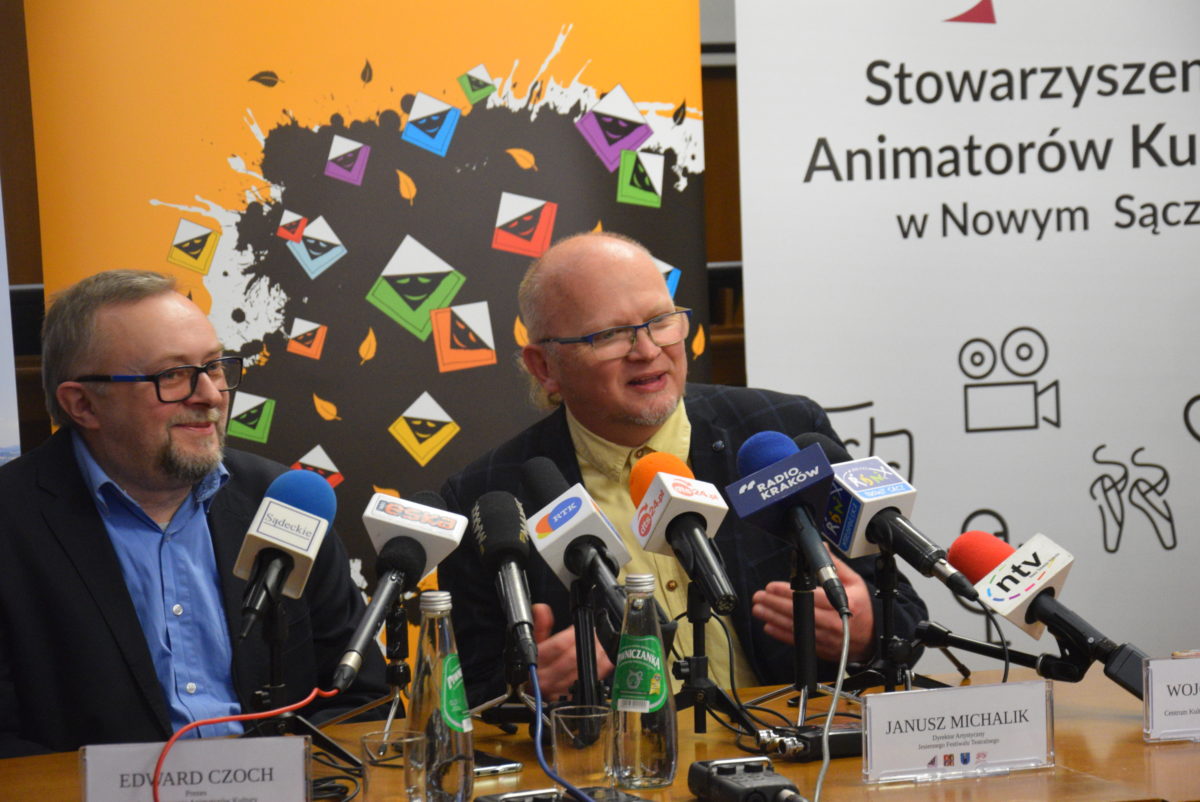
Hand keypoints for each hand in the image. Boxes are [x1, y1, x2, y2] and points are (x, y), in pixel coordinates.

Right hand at [531, 603, 614, 699]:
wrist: (529, 691)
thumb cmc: (534, 666)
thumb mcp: (533, 644)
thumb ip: (540, 625)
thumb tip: (541, 609)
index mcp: (537, 661)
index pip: (558, 646)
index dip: (572, 634)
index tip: (579, 627)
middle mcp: (546, 677)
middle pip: (573, 658)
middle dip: (588, 643)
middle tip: (595, 633)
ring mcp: (558, 689)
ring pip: (583, 671)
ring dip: (597, 655)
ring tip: (601, 644)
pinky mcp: (569, 697)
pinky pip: (589, 683)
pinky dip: (601, 671)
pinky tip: (605, 660)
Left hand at [751, 552, 874, 662]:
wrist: (873, 638)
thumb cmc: (863, 609)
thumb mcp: (855, 583)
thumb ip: (836, 565)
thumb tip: (822, 548)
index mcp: (842, 603)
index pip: (810, 597)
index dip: (788, 592)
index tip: (772, 587)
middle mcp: (833, 622)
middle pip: (799, 613)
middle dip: (774, 604)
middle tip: (759, 596)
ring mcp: (826, 637)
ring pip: (795, 628)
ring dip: (773, 618)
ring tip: (759, 609)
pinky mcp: (821, 648)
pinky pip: (798, 641)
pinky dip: (781, 634)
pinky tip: (769, 626)